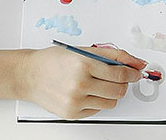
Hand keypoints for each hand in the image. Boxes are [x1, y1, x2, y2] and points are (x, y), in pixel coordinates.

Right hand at [18, 45, 145, 118]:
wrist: (29, 75)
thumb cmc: (53, 60)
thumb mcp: (82, 50)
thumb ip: (112, 56)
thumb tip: (136, 63)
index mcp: (83, 65)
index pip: (120, 74)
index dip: (132, 73)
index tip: (136, 73)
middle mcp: (80, 84)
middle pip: (118, 90)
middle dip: (123, 84)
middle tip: (118, 77)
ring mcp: (76, 101)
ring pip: (111, 102)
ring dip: (110, 93)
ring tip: (98, 84)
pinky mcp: (72, 113)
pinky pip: (97, 109)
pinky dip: (97, 101)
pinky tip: (86, 92)